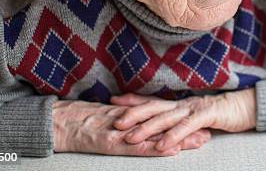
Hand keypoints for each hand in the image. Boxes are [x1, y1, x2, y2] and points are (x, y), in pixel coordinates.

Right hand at [52, 100, 210, 155]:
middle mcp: (130, 121)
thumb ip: (124, 120)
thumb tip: (139, 123)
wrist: (57, 121)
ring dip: (178, 138)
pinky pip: (135, 146)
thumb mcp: (105, 117)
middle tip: (208, 131)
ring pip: (155, 134)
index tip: (199, 122)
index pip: (159, 118)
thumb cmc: (79, 120)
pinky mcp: (111, 141)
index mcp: (129, 116)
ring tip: (198, 140)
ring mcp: (122, 131)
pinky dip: (153, 148)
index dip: (179, 121)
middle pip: (163, 125)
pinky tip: (169, 149)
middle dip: (186, 129)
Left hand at [110, 88, 255, 151]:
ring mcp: (194, 108)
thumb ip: (178, 119)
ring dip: (147, 128)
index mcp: (178, 104)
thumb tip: (160, 125)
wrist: (244, 107)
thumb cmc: (218, 113)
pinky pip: (187, 126)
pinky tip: (161, 145)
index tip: (112, 101)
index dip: (132, 100)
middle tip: (115, 123)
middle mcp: (182, 104)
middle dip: (133, 115)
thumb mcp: (194, 116)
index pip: (151, 100)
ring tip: (131, 138)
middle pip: (154, 107)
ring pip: (166, 118)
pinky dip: (173, 136)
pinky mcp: (207, 115)